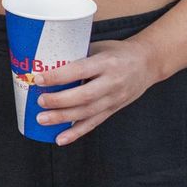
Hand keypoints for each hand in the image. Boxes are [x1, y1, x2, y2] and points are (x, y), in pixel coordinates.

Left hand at [30, 39, 160, 144]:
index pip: (80, 70)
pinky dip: (76, 133)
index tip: (39, 79)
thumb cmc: (117, 52)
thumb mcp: (99, 47)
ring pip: (88, 112)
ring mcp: (115, 99)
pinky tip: (60, 139)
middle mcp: (112, 82)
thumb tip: (43, 62)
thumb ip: (77, 56)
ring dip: (63, 118)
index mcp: (106, 62)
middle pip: (85, 96)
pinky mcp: (114, 110)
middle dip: (59, 101)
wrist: (148, 63)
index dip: (59, 76)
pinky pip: (94, 123)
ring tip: (42, 120)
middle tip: (39, 102)